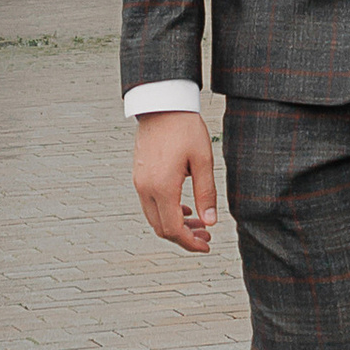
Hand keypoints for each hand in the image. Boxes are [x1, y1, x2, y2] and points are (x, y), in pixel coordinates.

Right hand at [133, 111, 218, 251]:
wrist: (162, 104)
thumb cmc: (184, 127)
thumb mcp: (203, 161)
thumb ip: (206, 194)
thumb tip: (210, 221)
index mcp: (163, 187)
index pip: (173, 229)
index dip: (190, 243)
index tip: (206, 244)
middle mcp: (146, 188)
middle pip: (161, 229)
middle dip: (184, 237)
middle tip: (206, 235)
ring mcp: (139, 183)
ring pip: (154, 218)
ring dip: (175, 226)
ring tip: (198, 222)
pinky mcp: (139, 176)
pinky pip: (149, 205)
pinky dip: (166, 213)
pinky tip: (183, 208)